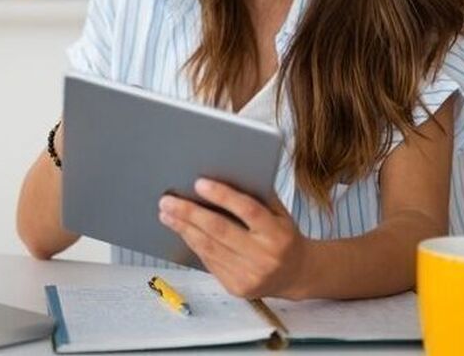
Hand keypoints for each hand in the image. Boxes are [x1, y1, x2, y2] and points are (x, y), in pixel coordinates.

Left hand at [158, 179, 312, 298]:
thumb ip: (255, 197)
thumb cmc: (283, 236)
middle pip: (220, 230)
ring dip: (183, 228)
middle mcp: (265, 256)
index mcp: (278, 234)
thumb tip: (218, 176)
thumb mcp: (279, 214)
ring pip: (209, 247)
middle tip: (168, 200)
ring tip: (167, 214)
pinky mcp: (237, 288)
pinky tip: (182, 230)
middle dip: (189, 213)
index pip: (248, 210)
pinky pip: (209, 262)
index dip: (222, 196)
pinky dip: (193, 243)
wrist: (296, 275)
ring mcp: (250, 275)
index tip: (199, 183)